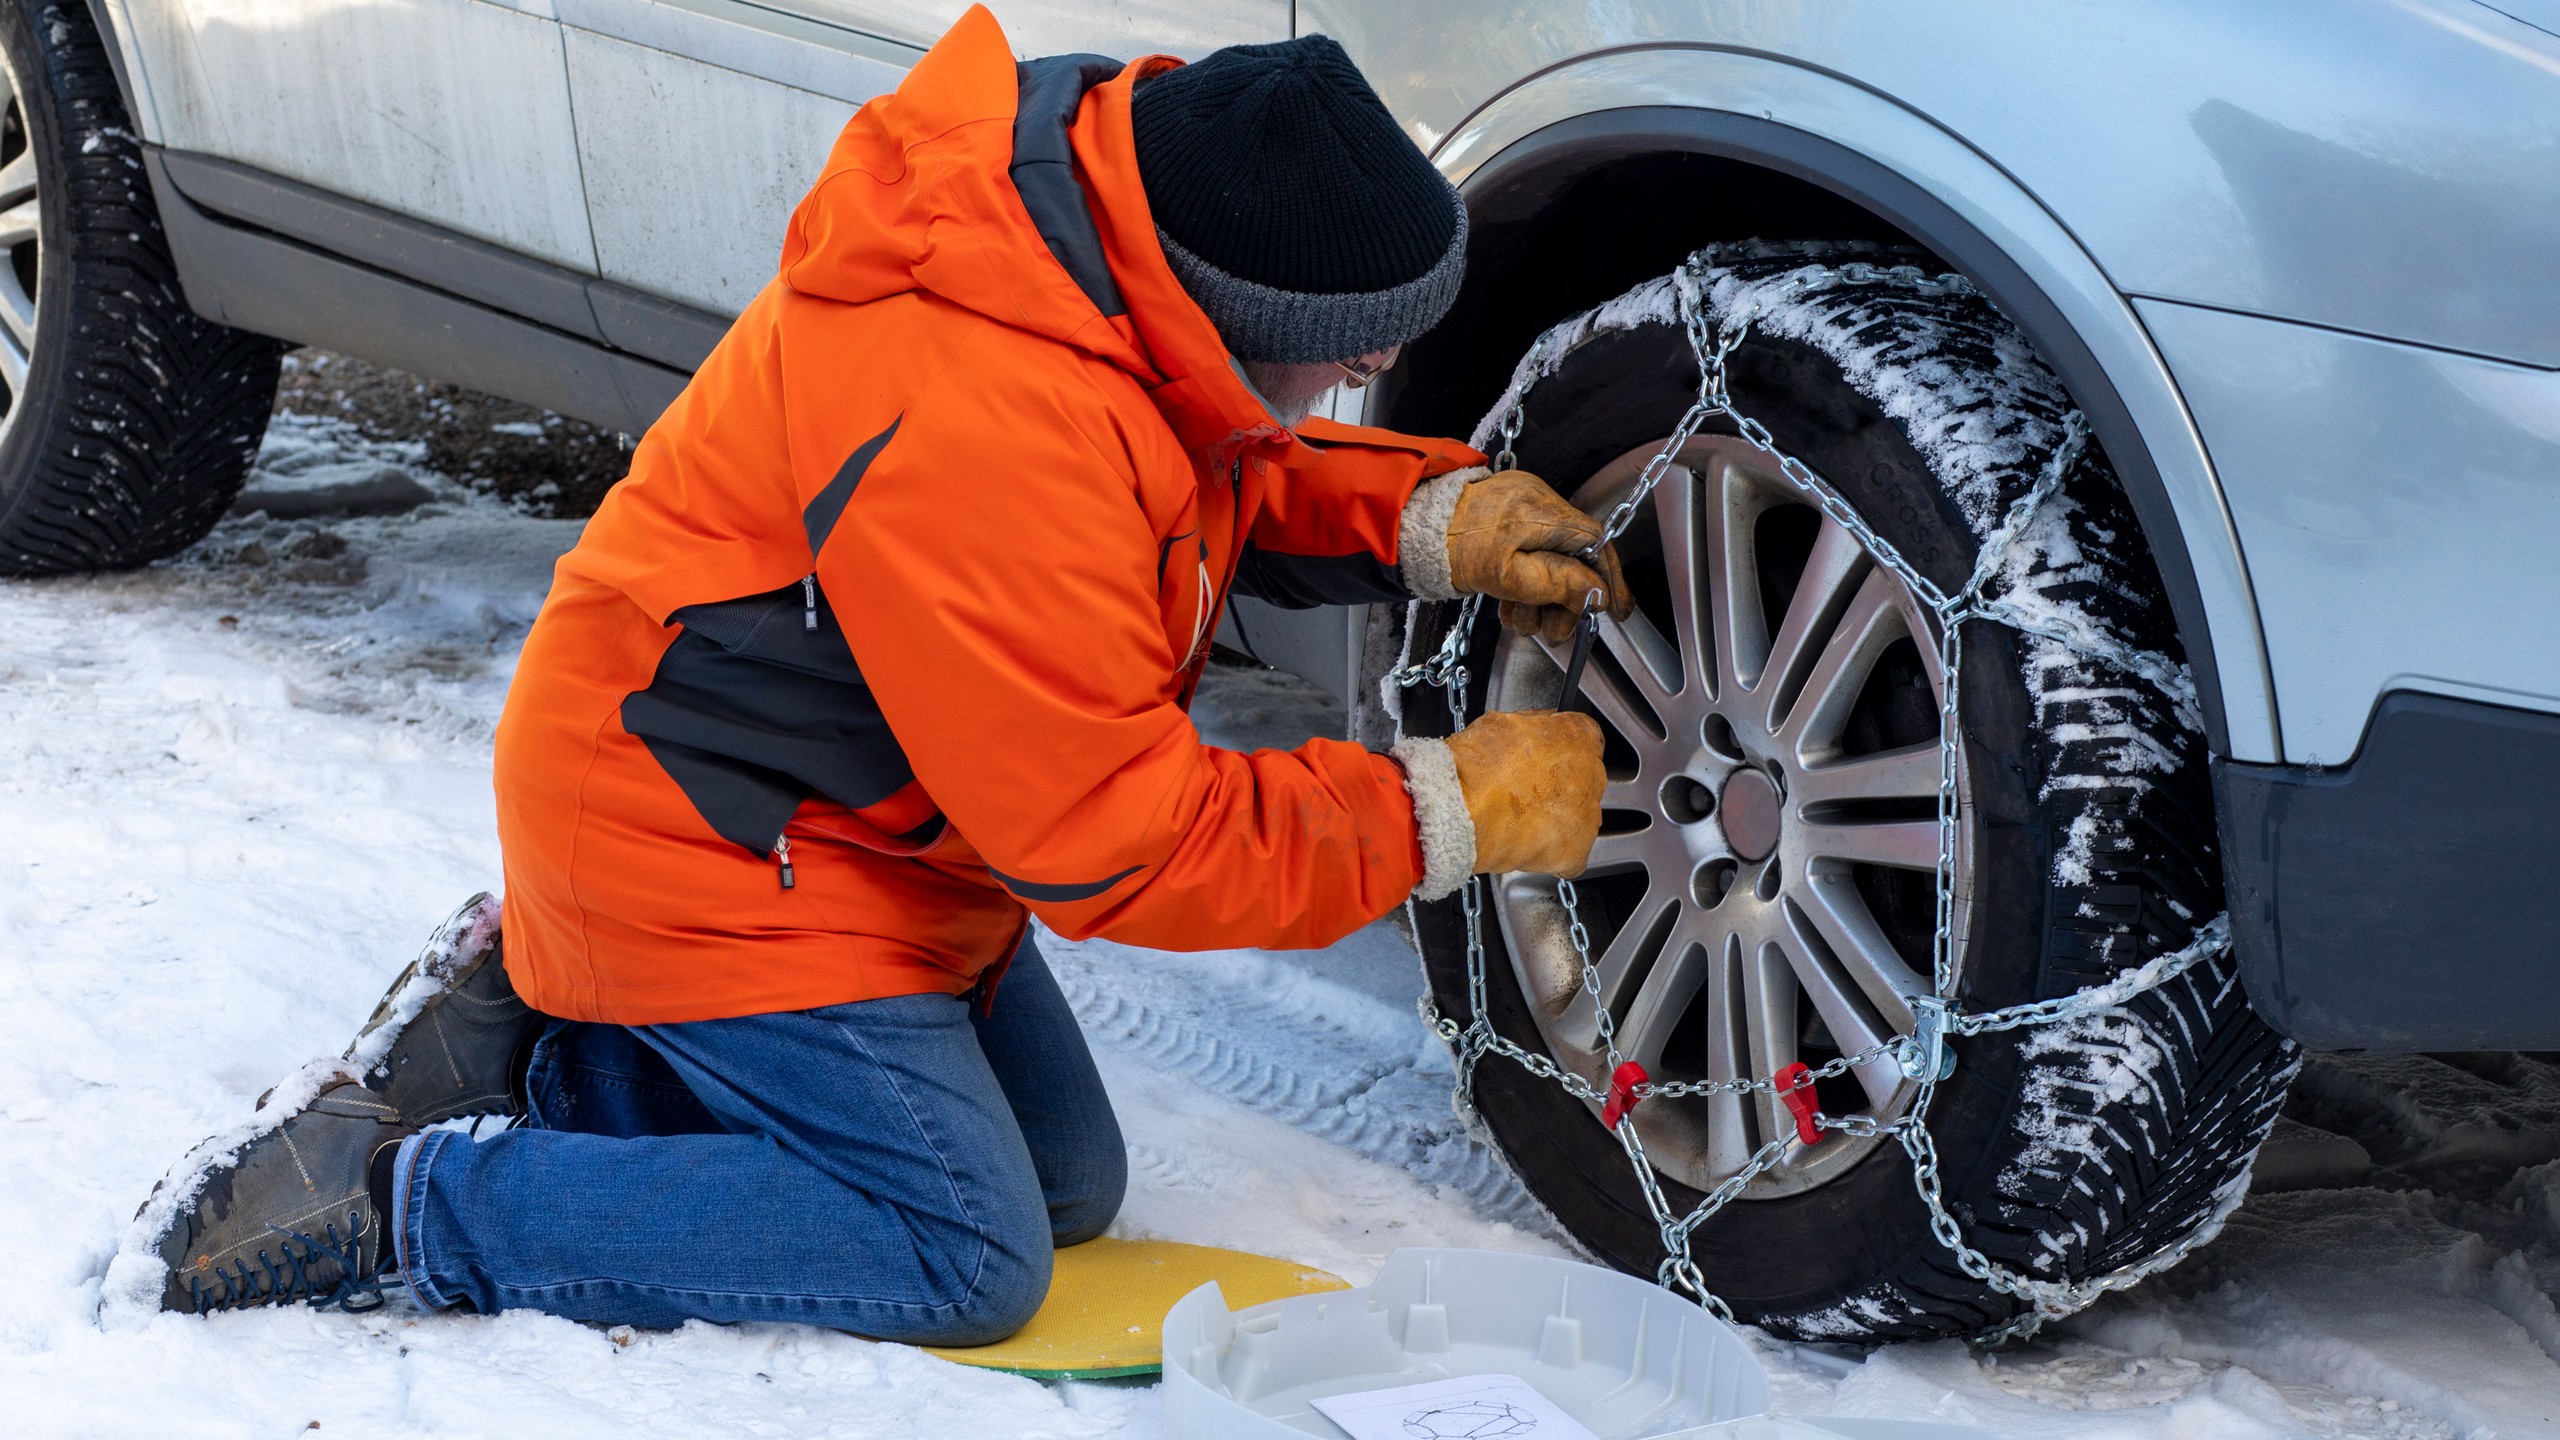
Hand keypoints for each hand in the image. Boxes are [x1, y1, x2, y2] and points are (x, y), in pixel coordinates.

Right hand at [1444, 709, 1606, 877]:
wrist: (1462, 808)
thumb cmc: (1477, 766)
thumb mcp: (1502, 723)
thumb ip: (1531, 725)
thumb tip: (1533, 728)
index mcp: (1578, 736)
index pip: (1582, 739)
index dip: (1557, 751)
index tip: (1541, 759)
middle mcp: (1592, 774)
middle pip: (1583, 780)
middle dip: (1558, 786)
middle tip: (1525, 792)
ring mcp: (1587, 815)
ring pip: (1579, 817)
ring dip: (1556, 819)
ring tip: (1520, 820)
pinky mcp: (1576, 851)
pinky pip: (1570, 853)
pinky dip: (1551, 853)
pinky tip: (1526, 844)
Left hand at [1445, 470, 1633, 645]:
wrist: (1413, 529)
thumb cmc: (1454, 549)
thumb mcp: (1509, 577)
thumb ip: (1558, 584)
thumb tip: (1597, 592)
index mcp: (1544, 512)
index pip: (1597, 543)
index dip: (1609, 579)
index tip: (1615, 609)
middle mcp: (1539, 503)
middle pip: (1574, 557)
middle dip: (1566, 601)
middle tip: (1555, 631)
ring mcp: (1522, 509)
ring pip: (1550, 561)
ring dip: (1540, 599)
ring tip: (1520, 620)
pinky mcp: (1507, 519)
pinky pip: (1530, 554)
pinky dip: (1525, 584)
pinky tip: (1509, 606)